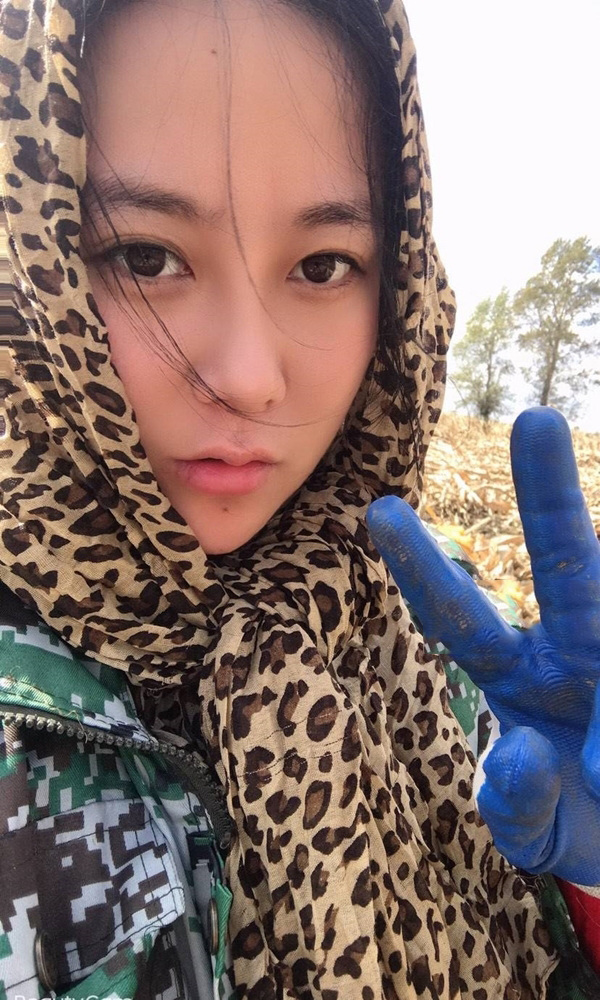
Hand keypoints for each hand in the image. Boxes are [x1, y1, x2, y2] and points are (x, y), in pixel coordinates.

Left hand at [366, 407, 599, 884]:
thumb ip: (517, 806)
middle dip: (549, 496)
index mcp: (516, 676)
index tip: (378, 509)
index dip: (423, 568)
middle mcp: (574, 650)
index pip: (462, 617)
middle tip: (534, 418)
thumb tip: (518, 752)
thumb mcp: (535, 831)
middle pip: (567, 565)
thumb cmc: (575, 822)